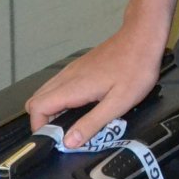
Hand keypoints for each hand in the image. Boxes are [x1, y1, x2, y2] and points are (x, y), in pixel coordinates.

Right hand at [24, 17, 168, 148]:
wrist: (142, 36)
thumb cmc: (135, 69)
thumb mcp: (119, 103)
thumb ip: (92, 123)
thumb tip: (68, 142)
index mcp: (73, 87)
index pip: (36, 107)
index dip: (40, 127)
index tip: (56, 140)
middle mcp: (67, 76)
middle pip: (35, 100)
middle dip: (43, 121)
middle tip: (64, 134)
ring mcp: (72, 69)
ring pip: (46, 92)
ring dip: (51, 110)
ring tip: (73, 123)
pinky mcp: (80, 66)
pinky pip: (58, 85)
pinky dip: (59, 99)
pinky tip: (80, 106)